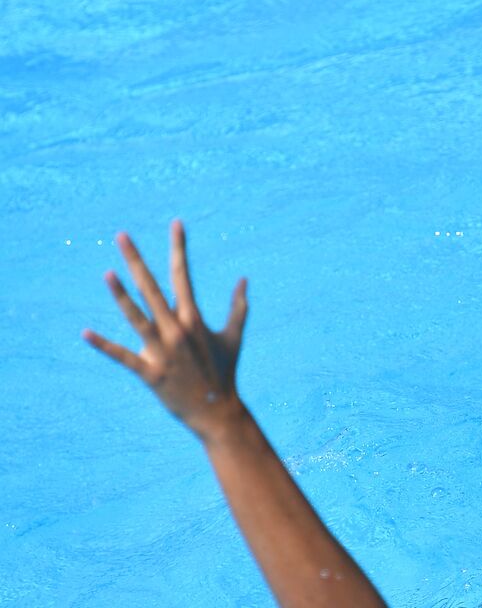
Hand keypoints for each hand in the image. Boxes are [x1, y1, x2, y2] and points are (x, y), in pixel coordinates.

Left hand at [83, 220, 249, 441]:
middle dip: (136, 260)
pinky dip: (104, 345)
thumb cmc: (225, 371)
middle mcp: (177, 330)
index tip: (176, 223)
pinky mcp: (150, 372)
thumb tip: (245, 280)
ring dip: (121, 295)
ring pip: (137, 317)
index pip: (183, 274)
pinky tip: (85, 333)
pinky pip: (123, 356)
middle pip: (152, 288)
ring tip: (107, 273)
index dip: (178, 247)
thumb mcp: (234, 336)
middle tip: (121, 235)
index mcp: (194, 318)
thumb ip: (239, 307)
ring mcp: (162, 351)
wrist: (219, 411)